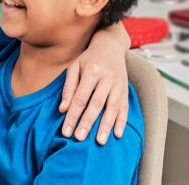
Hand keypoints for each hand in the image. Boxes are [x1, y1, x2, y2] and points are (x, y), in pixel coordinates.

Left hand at [59, 25, 131, 143]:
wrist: (110, 46)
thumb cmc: (88, 59)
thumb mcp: (74, 67)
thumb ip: (68, 88)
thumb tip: (62, 109)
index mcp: (92, 71)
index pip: (80, 98)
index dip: (73, 115)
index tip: (66, 131)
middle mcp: (107, 77)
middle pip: (96, 104)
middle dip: (87, 123)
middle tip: (79, 138)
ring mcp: (119, 84)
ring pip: (112, 107)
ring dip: (106, 126)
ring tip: (100, 141)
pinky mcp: (126, 89)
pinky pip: (125, 107)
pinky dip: (122, 121)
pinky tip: (117, 134)